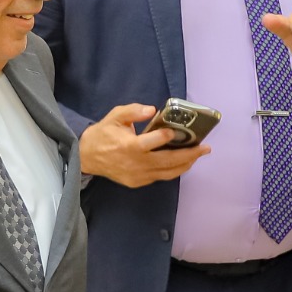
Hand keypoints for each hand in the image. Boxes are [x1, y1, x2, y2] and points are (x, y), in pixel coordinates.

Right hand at [79, 102, 211, 187]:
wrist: (86, 157)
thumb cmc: (102, 134)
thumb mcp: (114, 116)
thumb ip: (133, 111)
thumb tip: (151, 109)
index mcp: (129, 146)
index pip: (151, 143)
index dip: (165, 137)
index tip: (176, 132)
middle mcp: (136, 164)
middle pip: (168, 162)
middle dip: (189, 155)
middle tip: (205, 148)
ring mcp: (138, 176)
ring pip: (167, 172)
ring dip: (185, 164)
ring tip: (198, 155)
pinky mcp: (138, 182)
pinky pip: (160, 177)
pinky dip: (173, 170)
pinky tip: (182, 162)